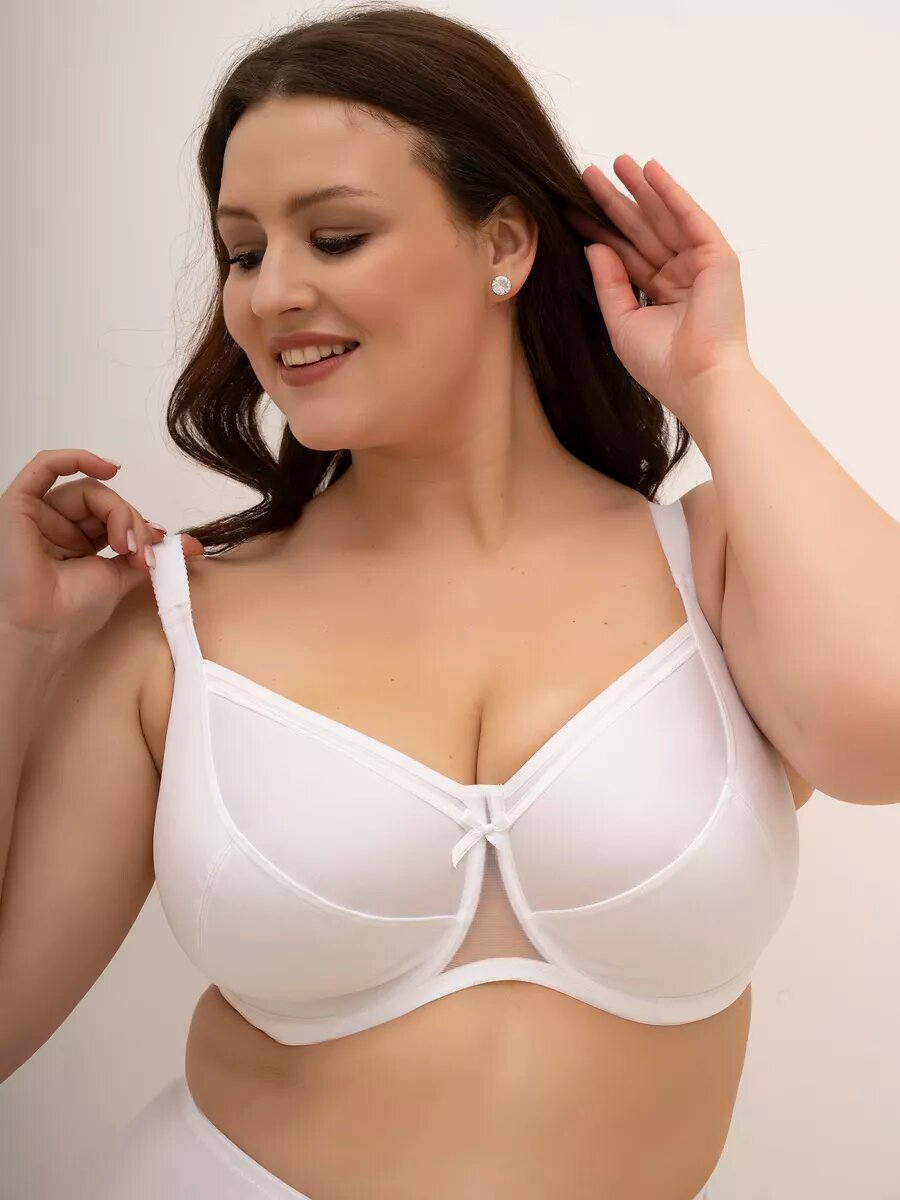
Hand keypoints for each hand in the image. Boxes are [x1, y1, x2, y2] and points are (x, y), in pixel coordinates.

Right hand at [0, 449, 203, 657]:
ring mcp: (37, 515)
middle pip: (104, 503)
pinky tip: (108, 468)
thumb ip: (145, 554)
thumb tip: (188, 544)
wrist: (42, 630)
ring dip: (118, 512)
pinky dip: (78, 458)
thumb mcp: (120, 577)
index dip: (140, 527)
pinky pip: (47, 465)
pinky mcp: (19, 504)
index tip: (163, 547)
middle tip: (141, 553)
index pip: (113, 518)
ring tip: (125, 545)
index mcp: (75, 544)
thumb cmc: (69, 613)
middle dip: (132, 523)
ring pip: (89, 491)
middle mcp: (55, 527)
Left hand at [566, 155, 753, 423]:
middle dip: (615, 202)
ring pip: (663, 218)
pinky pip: (690, 217)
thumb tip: (593, 246)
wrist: (698, 380)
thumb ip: (608, 282)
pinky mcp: (717, 257)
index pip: (623, 254)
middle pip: (640, 231)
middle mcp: (679, 276)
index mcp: (658, 295)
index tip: (571, 207)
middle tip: (587, 175)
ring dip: (642, 188)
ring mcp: (699, 264)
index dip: (599, 229)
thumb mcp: (622, 321)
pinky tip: (651, 170)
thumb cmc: (662, 364)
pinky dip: (671, 193)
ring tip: (616, 162)